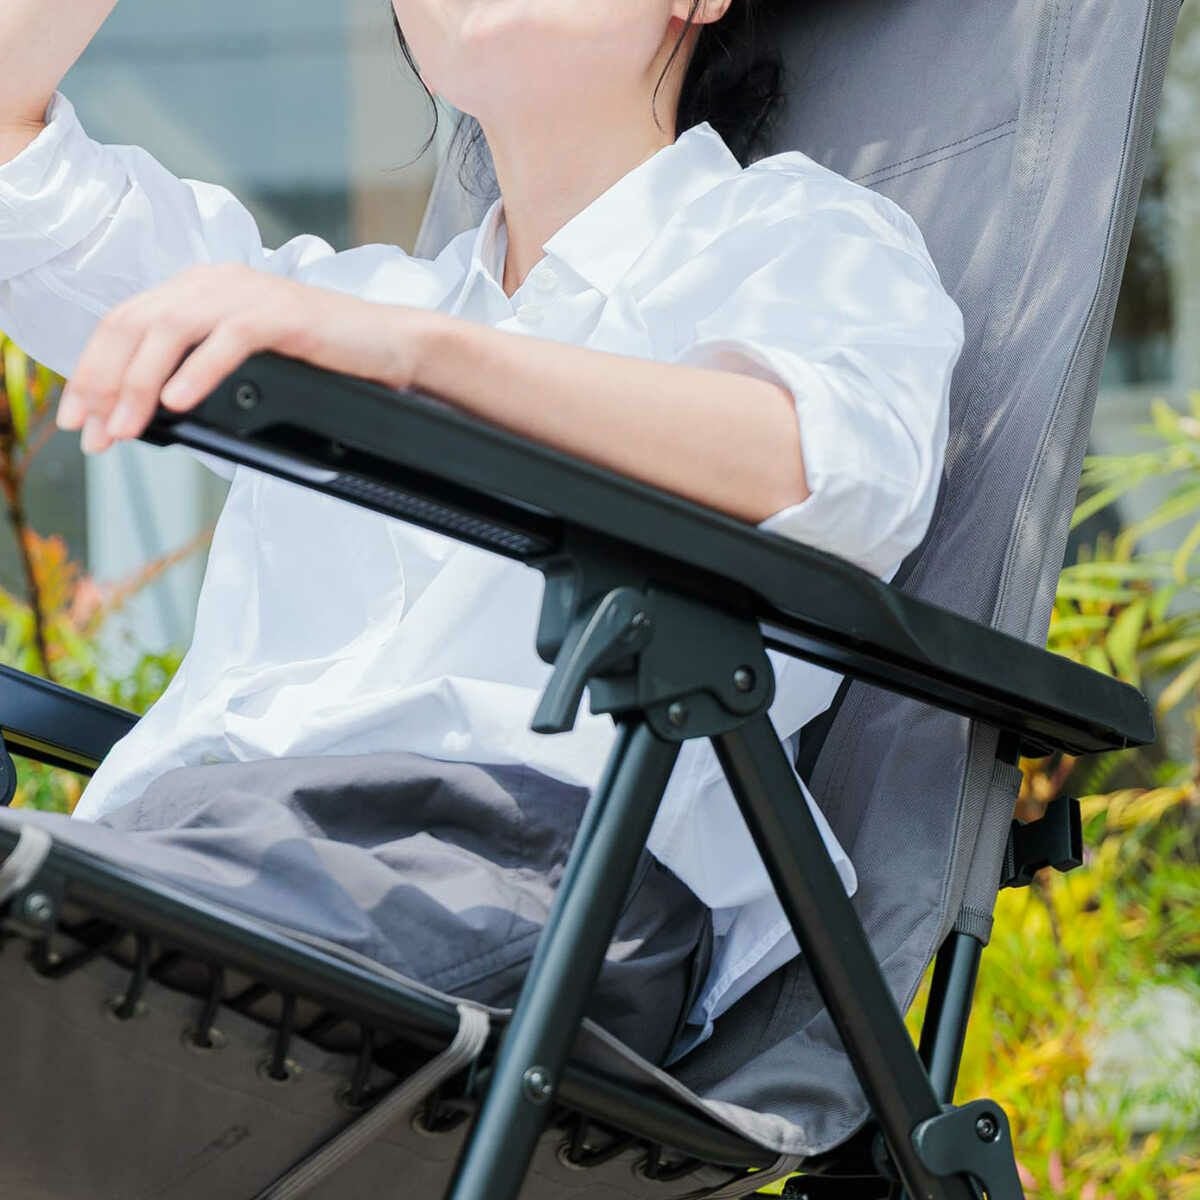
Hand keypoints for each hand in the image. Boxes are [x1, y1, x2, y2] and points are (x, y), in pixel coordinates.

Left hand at [57, 264, 429, 452]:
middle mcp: (215, 282)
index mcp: (201, 288)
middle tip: (91, 433)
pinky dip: (197, 371)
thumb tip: (147, 409)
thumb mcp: (249, 362)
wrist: (391, 344)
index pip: (125, 322)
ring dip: (138, 383)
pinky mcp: (282, 314)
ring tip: (126, 426)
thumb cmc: (325, 360)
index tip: (77, 418)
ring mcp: (248, 294)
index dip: (91, 371)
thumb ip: (199, 366)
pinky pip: (227, 339)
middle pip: (135, 324)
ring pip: (170, 330)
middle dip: (102, 383)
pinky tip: (178, 401)